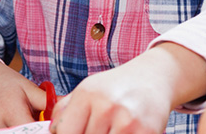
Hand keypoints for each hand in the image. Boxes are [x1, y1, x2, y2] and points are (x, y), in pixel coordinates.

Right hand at [0, 56, 46, 131]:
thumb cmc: (5, 83)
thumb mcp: (28, 88)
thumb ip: (48, 101)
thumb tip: (73, 106)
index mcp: (10, 108)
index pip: (30, 132)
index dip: (44, 132)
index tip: (51, 129)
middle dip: (32, 133)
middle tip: (39, 127)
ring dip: (19, 133)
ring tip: (25, 126)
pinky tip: (12, 129)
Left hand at [51, 44, 205, 133]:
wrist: (154, 77)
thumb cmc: (116, 87)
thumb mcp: (87, 89)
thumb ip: (65, 111)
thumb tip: (51, 132)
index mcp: (87, 95)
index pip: (65, 133)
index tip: (74, 133)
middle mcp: (106, 107)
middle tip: (98, 128)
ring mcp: (127, 121)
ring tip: (109, 129)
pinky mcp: (146, 132)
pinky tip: (123, 131)